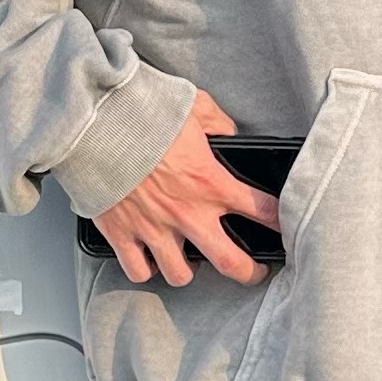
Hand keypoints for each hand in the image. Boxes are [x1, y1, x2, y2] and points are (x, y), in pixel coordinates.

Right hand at [97, 89, 281, 287]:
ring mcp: (154, 228)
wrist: (94, 123)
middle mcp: (187, 212)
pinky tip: (150, 260)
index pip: (261, 210)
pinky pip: (138, 270)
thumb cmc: (142, 112)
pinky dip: (145, 269)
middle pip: (230, 262)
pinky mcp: (122, 233)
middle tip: (254, 271)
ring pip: (181, 275)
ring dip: (188, 270)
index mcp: (210, 181)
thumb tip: (229, 134)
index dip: (279, 222)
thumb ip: (218, 123)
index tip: (287, 229)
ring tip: (190, 261)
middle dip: (249, 272)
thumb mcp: (194, 106)